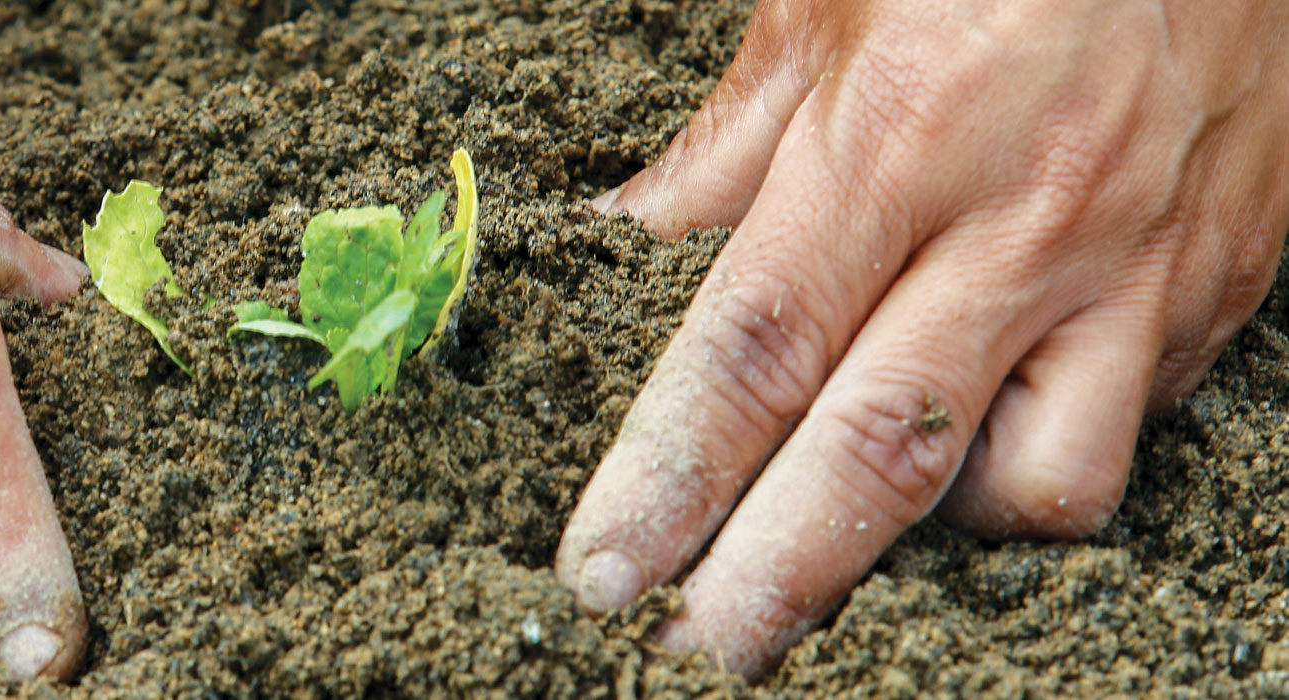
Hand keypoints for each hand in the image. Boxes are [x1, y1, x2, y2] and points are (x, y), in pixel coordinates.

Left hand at [559, 0, 1288, 676]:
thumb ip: (730, 139)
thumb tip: (628, 235)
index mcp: (900, 139)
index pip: (756, 352)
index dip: (669, 477)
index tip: (605, 570)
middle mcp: (1025, 222)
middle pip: (883, 452)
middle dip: (778, 577)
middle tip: (696, 659)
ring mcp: (1140, 268)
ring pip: (1041, 482)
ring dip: (940, 531)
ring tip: (864, 518)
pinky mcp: (1223, 290)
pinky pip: (1132, 429)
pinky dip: (1045, 456)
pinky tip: (988, 431)